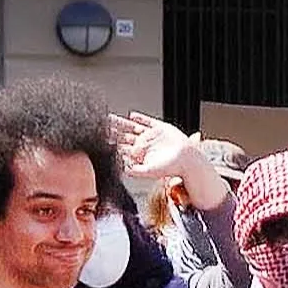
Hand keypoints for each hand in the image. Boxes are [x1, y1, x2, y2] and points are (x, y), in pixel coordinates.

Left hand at [109, 114, 229, 210]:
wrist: (189, 160)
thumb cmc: (172, 168)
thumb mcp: (150, 171)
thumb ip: (136, 171)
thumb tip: (123, 170)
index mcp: (140, 155)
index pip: (122, 147)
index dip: (111, 143)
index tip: (99, 138)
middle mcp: (144, 145)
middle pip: (124, 136)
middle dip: (112, 131)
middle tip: (99, 125)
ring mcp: (151, 136)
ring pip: (133, 127)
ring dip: (121, 123)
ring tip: (110, 118)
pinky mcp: (160, 128)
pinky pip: (148, 122)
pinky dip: (140, 118)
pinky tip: (132, 115)